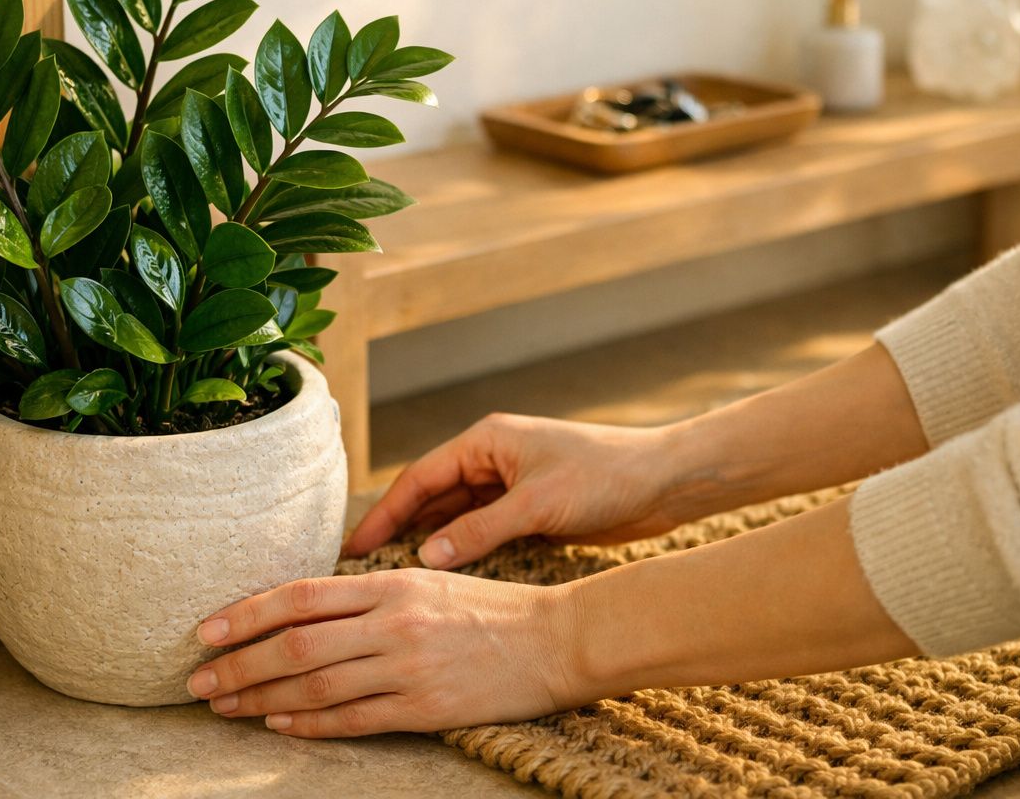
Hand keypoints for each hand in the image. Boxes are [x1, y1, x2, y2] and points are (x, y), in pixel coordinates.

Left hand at [189, 569, 586, 736]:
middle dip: (237, 663)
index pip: (300, 594)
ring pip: (315, 683)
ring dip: (259, 697)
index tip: (206, 630)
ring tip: (222, 706)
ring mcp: (408, 667)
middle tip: (196, 680)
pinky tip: (277, 723)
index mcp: (392, 583)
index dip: (246, 613)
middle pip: (295, 642)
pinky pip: (353, 719)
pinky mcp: (425, 708)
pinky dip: (308, 723)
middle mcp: (394, 622)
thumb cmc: (492, 610)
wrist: (556, 639)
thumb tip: (306, 612)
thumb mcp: (429, 583)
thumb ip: (372, 595)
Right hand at [344, 412, 730, 569]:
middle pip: (431, 497)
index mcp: (487, 441)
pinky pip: (481, 530)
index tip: (354, 546)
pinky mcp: (531, 510)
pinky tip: (443, 577)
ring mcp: (511, 485)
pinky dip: (460, 550)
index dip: (384, 513)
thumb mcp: (538, 504)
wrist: (666, 482)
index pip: (420, 478)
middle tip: (362, 569)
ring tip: (392, 578)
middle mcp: (493, 458)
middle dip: (398, 530)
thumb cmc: (607, 476)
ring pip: (454, 516)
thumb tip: (425, 558)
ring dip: (427, 542)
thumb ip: (479, 531)